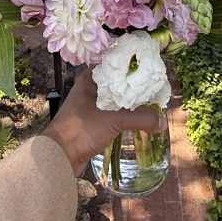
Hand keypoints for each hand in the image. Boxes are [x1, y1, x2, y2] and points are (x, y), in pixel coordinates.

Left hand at [42, 68, 167, 175]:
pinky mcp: (91, 123)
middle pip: (115, 83)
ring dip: (129, 102)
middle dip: (133, 85)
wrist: (59, 156)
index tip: (148, 65)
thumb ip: (139, 118)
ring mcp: (89, 107)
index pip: (112, 64)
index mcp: (89, 80)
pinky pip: (112, 114)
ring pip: (114, 100)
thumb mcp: (113, 120)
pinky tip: (136, 119)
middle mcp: (89, 90)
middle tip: (153, 86)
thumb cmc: (81, 129)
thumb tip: (162, 121)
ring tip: (149, 102)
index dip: (129, 64)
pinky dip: (123, 116)